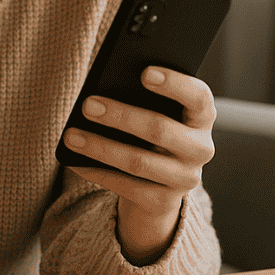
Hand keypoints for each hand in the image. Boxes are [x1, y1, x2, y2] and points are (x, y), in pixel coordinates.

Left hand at [63, 66, 216, 263]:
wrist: (160, 185)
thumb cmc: (151, 133)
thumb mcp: (157, 113)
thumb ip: (143, 99)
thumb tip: (104, 92)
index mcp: (202, 117)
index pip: (198, 97)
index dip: (175, 83)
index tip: (144, 72)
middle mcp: (200, 148)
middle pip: (160, 129)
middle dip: (121, 116)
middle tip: (88, 105)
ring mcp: (184, 178)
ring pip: (138, 162)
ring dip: (101, 147)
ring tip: (72, 135)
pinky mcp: (163, 202)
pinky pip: (126, 187)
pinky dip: (97, 172)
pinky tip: (75, 162)